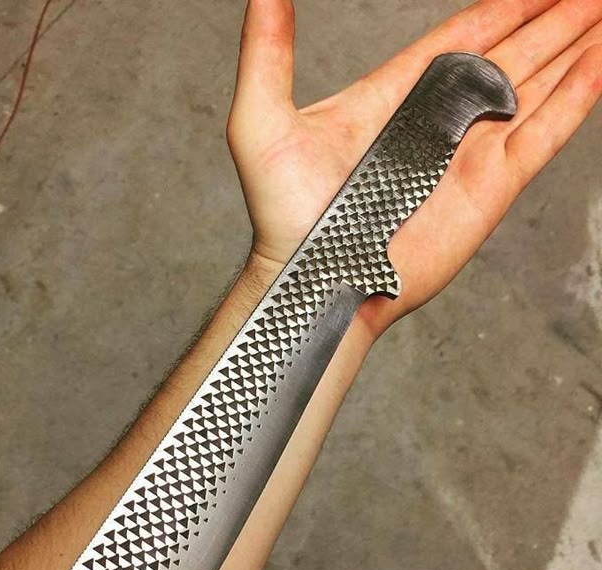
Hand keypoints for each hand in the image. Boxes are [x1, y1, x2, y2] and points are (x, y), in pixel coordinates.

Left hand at [227, 0, 601, 337]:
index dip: (502, 7)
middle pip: (509, 55)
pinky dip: (578, 95)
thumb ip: (267, 51)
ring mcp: (468, 154)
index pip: (461, 39)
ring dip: (574, 48)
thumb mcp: (261, 123)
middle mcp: (437, 122)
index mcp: (394, 97)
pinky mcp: (490, 188)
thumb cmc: (281, 214)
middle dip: (551, 20)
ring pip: (536, 86)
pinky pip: (545, 131)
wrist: (313, 280)